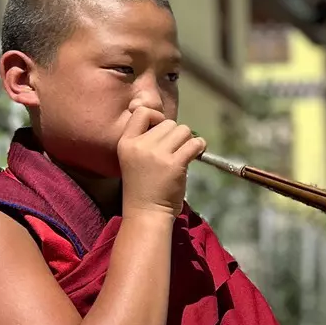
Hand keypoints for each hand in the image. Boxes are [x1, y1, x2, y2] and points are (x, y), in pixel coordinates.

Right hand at [116, 101, 205, 218]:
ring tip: (182, 155)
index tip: (161, 131)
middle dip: (175, 135)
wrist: (146, 212)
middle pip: (169, 123)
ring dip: (187, 141)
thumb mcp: (133, 158)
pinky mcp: (174, 163)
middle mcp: (140, 145)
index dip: (156, 117)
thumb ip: (146, 140)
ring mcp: (157, 154)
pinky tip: (196, 155)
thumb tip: (172, 126)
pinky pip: (194, 143)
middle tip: (173, 152)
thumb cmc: (142, 187)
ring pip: (183, 130)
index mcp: (126, 142)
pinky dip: (199, 147)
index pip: (142, 112)